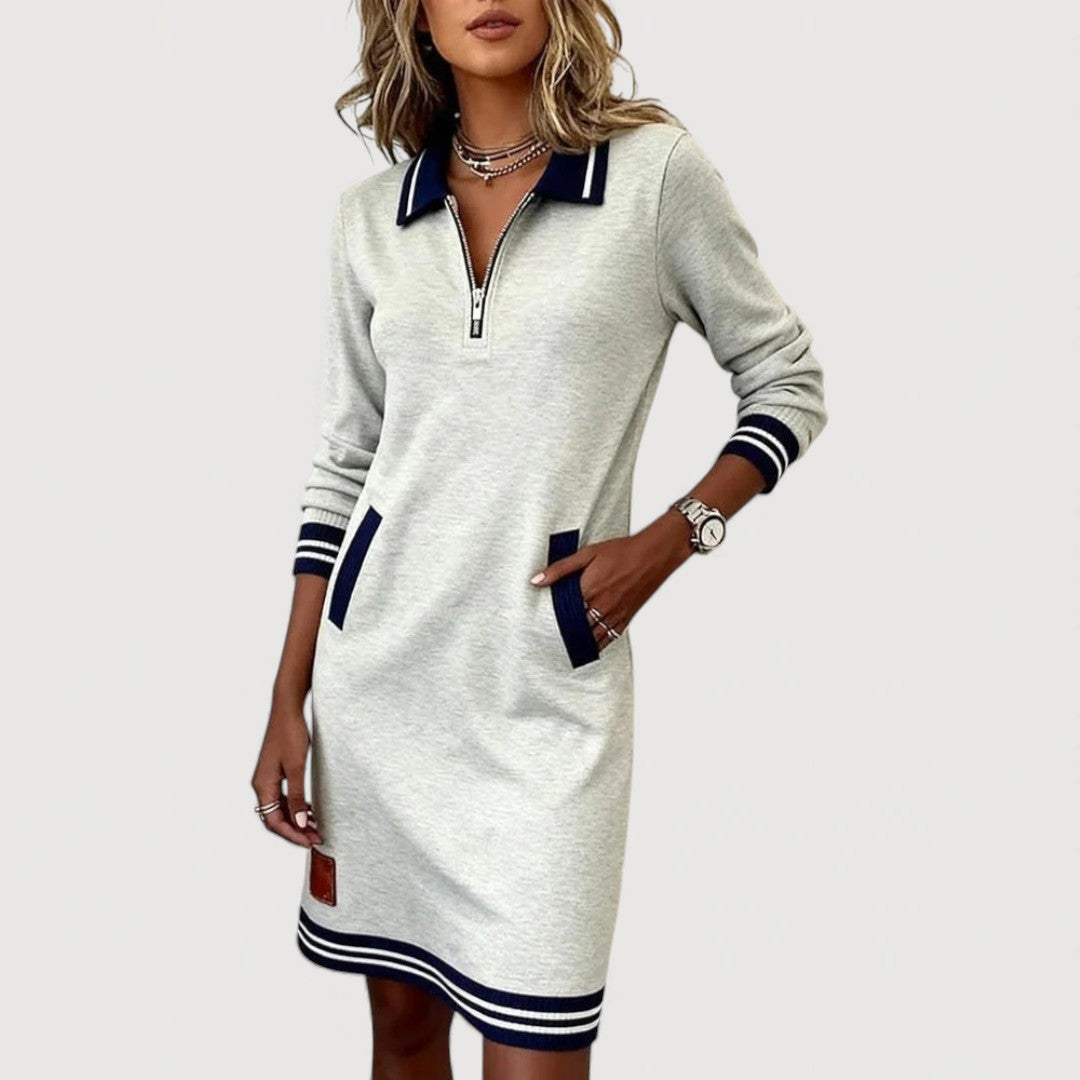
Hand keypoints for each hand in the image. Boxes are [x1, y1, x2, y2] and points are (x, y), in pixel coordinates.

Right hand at [251, 700, 323, 846]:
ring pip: (280, 809)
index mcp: (263, 785)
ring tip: (315, 828)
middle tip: (316, 838)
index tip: (309, 841)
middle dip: (295, 831)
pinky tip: (309, 811)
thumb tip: (297, 823)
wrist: (287, 708)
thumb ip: (297, 797)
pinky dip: (295, 807)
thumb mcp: (296, 768)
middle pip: (275, 818)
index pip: (273, 821)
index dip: (291, 835)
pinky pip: (283, 797)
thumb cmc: (290, 734)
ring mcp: (268, 778)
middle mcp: (261, 784)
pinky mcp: (275, 772)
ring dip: (296, 820)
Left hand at [530, 515, 691, 650]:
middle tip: (548, 639)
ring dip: (578, 642)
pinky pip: (609, 637)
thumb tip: (536, 580)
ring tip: (565, 647)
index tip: (540, 624)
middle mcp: (601, 606)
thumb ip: (560, 569)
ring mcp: (615, 614)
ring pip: (591, 636)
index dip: (551, 620)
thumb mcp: (587, 554)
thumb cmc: (622, 551)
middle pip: (576, 628)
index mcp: (588, 590)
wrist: (653, 554)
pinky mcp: (626, 617)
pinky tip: (590, 647)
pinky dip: (598, 644)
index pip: (562, 613)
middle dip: (563, 633)